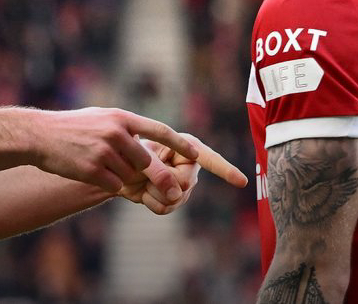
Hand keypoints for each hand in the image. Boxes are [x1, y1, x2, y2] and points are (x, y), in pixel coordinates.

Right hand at [28, 108, 199, 201]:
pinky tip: (91, 173)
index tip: (196, 155)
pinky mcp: (92, 169)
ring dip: (122, 177)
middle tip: (174, 192)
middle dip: (159, 178)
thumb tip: (149, 141)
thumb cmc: (71, 128)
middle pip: (147, 162)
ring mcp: (103, 151)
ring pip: (129, 176)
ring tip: (99, 164)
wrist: (39, 135)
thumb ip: (125, 128)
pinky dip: (108, 184)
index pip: (159, 130)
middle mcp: (115, 132)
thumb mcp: (101, 118)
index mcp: (121, 118)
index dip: (180, 145)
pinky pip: (113, 185)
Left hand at [118, 132, 246, 214]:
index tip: (242, 181)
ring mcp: (183, 185)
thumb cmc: (130, 153)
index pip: (210, 159)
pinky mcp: (174, 200)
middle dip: (162, 180)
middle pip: (185, 183)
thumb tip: (176, 194)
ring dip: (154, 192)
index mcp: (187, 147)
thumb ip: (159, 171)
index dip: (225, 170)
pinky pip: (166, 209)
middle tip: (146, 173)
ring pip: (175, 199)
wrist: (116, 168)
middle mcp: (189, 167)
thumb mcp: (142, 156)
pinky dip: (151, 203)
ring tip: (145, 181)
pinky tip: (145, 193)